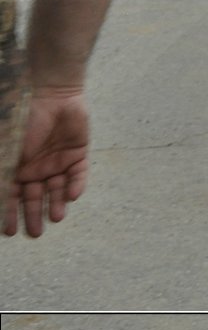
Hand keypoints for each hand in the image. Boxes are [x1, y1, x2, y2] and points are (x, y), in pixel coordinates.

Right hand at [4, 87, 89, 238]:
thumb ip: (3, 175)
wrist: (51, 95)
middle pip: (36, 198)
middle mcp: (37, 169)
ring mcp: (58, 162)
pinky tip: (72, 197)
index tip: (9, 232)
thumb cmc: (22, 120)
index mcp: (17, 169)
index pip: (13, 198)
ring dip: (57, 204)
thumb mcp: (6, 150)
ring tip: (56, 219)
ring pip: (58, 190)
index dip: (10, 214)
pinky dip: (77, 186)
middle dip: (34, 216)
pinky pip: (79, 174)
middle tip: (35, 234)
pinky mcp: (78, 154)